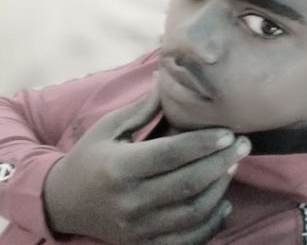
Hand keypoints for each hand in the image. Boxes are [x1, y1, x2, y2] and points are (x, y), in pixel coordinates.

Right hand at [43, 76, 250, 244]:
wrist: (64, 202)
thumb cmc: (90, 156)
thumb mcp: (110, 127)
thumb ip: (143, 108)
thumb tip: (168, 78)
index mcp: (119, 167)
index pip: (170, 155)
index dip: (202, 143)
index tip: (227, 131)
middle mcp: (130, 201)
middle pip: (187, 184)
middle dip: (221, 162)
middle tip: (242, 144)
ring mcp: (138, 227)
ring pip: (192, 213)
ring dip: (219, 188)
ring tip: (233, 165)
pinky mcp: (144, 244)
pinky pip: (186, 240)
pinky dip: (210, 224)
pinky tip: (223, 202)